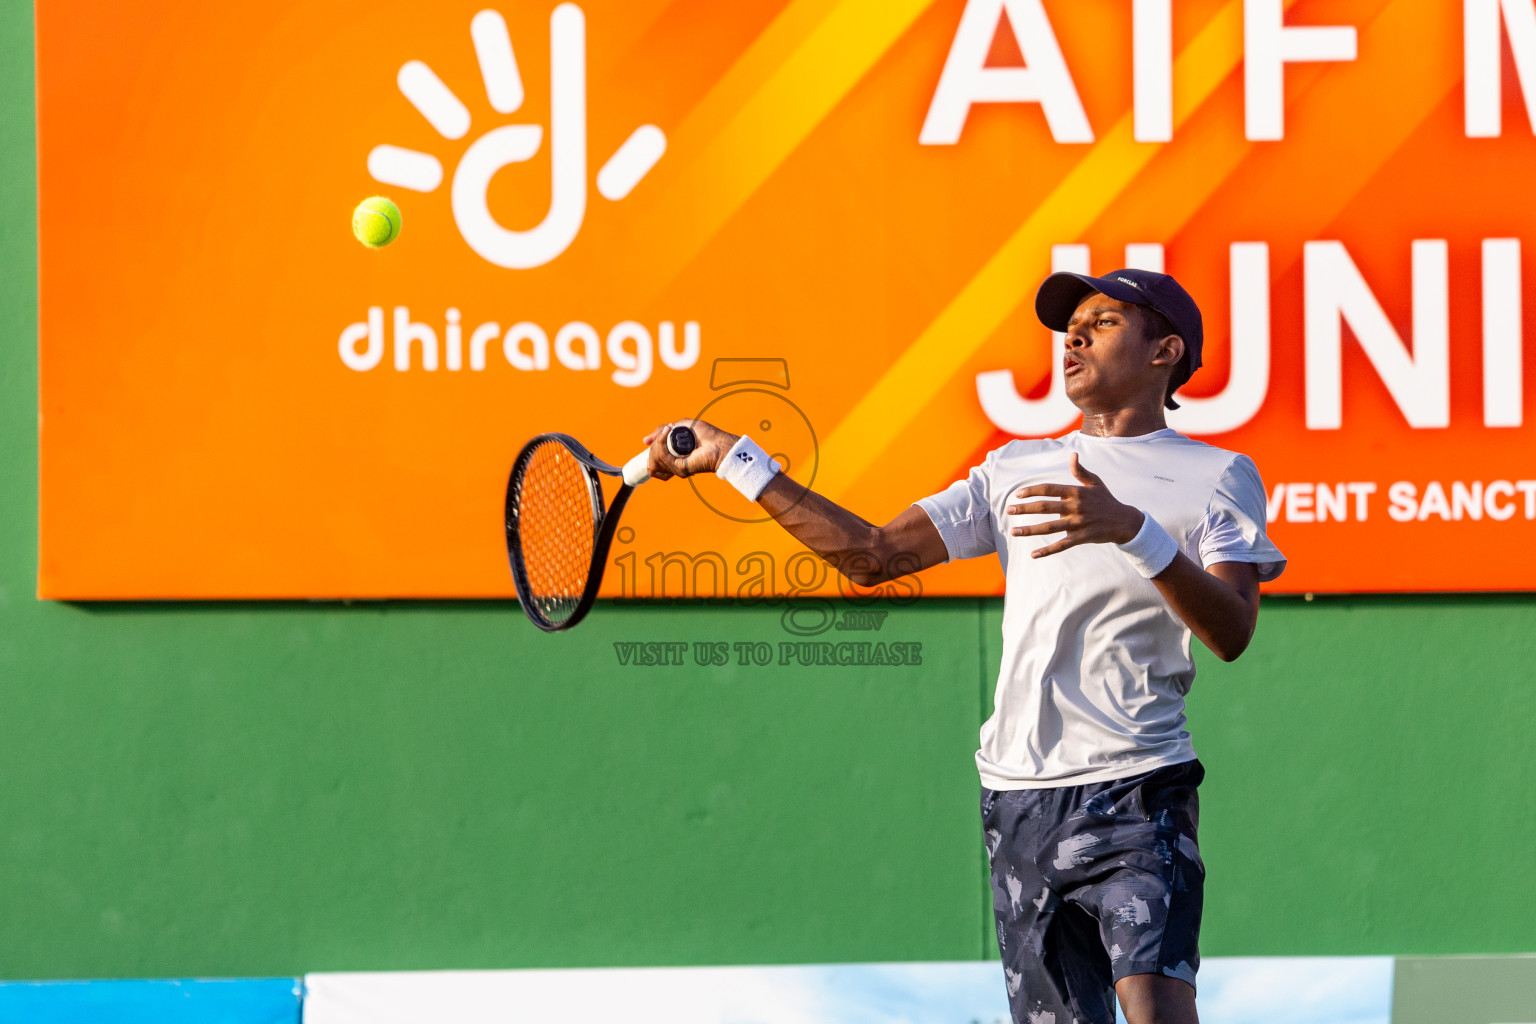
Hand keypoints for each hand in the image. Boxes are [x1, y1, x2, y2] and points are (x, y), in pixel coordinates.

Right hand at [641, 418, 739, 480]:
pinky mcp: (679, 468)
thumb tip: (644, 441)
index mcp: (673, 459)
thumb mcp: (679, 426)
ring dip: (658, 443)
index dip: (652, 449)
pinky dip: (661, 443)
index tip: (653, 440)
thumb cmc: (705, 434)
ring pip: (653, 459)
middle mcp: (673, 466)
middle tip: (667, 431)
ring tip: (668, 432)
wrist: (719, 443)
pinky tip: (668, 433)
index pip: (652, 461)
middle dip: (655, 443)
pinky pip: (661, 456)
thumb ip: (662, 431)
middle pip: (651, 459)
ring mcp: (675, 469)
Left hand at [1006, 453, 1144, 557]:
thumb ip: (1081, 471)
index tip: (1017, 494)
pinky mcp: (1081, 538)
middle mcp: (1075, 507)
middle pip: (1045, 508)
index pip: (1049, 489)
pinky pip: (1061, 545)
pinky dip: (1047, 551)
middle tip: (1008, 510)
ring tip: (1013, 531)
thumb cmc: (1107, 500)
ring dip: (1030, 530)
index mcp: (1076, 492)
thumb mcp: (1095, 483)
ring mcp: (1078, 524)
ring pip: (1049, 527)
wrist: (1125, 522)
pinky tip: (1033, 554)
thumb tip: (1072, 455)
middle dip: (1025, 509)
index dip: (1032, 491)